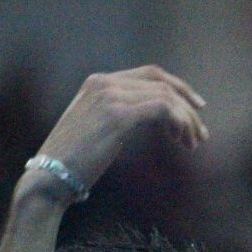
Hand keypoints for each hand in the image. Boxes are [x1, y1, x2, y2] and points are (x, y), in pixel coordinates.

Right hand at [26, 65, 208, 198]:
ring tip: (193, 144)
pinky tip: (180, 140)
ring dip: (186, 120)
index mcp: (98, 82)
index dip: (179, 88)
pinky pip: (162, 108)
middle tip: (201, 134)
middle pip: (162, 84)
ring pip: (166, 97)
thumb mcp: (97, 128)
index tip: (197, 108)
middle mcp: (104, 83)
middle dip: (188, 108)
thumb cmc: (73, 161)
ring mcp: (110, 96)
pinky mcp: (117, 115)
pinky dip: (178, 122)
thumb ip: (120, 114)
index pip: (150, 74)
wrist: (50, 176)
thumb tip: (152, 119)